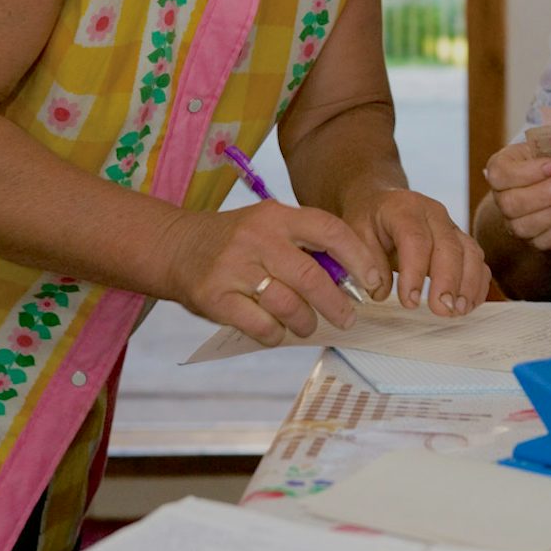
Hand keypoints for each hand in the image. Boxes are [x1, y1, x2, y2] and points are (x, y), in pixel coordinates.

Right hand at [163, 200, 381, 345]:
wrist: (176, 246)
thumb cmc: (237, 241)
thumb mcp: (269, 226)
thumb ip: (306, 244)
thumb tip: (354, 278)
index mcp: (277, 216)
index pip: (330, 231)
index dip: (359, 258)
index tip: (374, 282)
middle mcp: (257, 238)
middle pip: (312, 277)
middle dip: (337, 304)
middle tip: (348, 318)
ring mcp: (234, 267)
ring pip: (288, 305)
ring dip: (306, 322)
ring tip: (308, 326)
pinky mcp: (215, 297)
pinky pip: (260, 325)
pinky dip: (276, 334)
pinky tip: (277, 332)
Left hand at [350, 189, 490, 316]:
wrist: (382, 201)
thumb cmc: (369, 219)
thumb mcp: (356, 233)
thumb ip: (366, 261)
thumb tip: (381, 291)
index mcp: (405, 208)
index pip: (415, 239)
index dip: (415, 272)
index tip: (410, 301)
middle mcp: (434, 213)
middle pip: (449, 246)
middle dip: (448, 282)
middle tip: (441, 310)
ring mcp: (451, 226)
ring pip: (470, 252)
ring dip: (467, 285)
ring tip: (457, 311)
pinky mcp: (461, 241)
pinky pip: (477, 261)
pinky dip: (476, 284)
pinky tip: (467, 305)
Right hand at [483, 141, 550, 252]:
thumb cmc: (550, 159)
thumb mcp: (547, 145)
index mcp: (500, 170)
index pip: (501, 174)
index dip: (526, 172)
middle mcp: (502, 198)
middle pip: (511, 204)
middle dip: (544, 195)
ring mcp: (514, 222)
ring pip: (524, 226)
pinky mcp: (532, 239)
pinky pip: (543, 241)